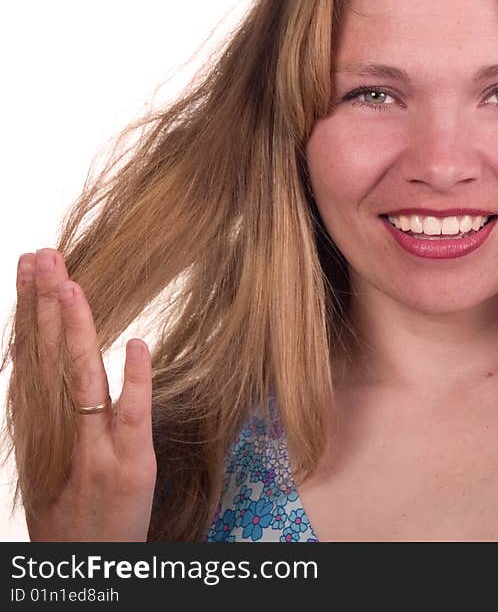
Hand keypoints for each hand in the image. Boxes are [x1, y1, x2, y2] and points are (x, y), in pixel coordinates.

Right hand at [14, 248, 155, 540]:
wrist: (84, 574)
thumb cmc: (72, 520)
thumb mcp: (50, 464)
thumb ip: (54, 417)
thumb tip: (52, 367)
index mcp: (47, 428)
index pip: (35, 357)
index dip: (32, 312)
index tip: (33, 269)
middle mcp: (65, 435)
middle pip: (48, 359)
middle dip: (44, 306)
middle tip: (42, 255)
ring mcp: (96, 450)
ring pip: (80, 382)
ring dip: (74, 331)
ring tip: (69, 284)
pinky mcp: (130, 467)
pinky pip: (131, 418)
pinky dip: (133, 381)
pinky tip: (133, 344)